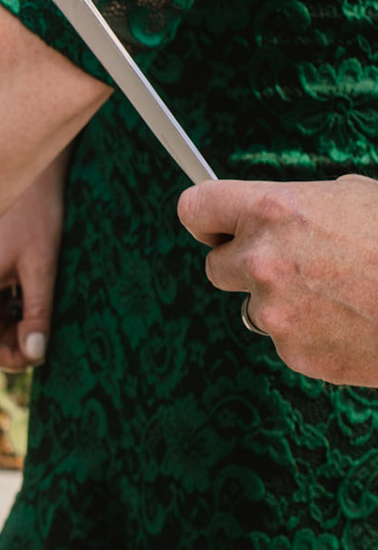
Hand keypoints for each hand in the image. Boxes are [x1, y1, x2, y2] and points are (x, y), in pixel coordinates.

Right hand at [0, 151, 68, 369]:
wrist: (31, 174)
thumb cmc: (37, 214)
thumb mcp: (43, 267)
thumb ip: (38, 312)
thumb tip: (36, 353)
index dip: (10, 359)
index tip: (43, 349)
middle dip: (16, 342)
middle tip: (51, 330)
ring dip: (19, 325)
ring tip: (46, 305)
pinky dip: (17, 309)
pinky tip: (37, 290)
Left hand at [178, 175, 377, 386]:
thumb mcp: (353, 197)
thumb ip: (298, 206)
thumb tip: (271, 214)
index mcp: (272, 211)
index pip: (195, 208)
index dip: (206, 218)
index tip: (214, 226)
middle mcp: (262, 260)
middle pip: (215, 265)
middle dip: (246, 265)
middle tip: (293, 264)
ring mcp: (274, 310)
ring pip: (254, 305)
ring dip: (281, 301)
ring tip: (338, 294)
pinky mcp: (293, 351)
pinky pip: (286, 338)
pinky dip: (310, 332)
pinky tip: (349, 320)